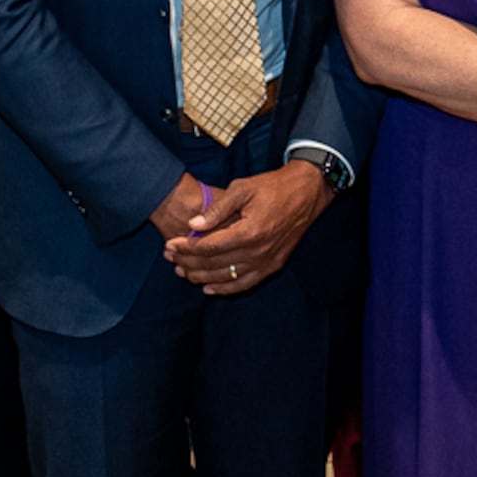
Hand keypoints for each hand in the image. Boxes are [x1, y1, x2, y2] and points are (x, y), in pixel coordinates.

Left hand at [163, 162, 331, 294]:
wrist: (306, 193)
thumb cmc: (273, 187)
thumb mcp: (242, 189)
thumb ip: (217, 209)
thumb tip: (193, 223)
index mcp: (249, 231)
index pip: (209, 246)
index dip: (186, 247)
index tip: (170, 244)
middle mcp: (258, 251)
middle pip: (214, 264)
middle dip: (188, 262)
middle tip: (169, 258)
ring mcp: (267, 261)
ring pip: (227, 277)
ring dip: (202, 277)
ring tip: (182, 271)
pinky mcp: (273, 265)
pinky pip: (245, 283)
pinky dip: (225, 289)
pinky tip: (209, 288)